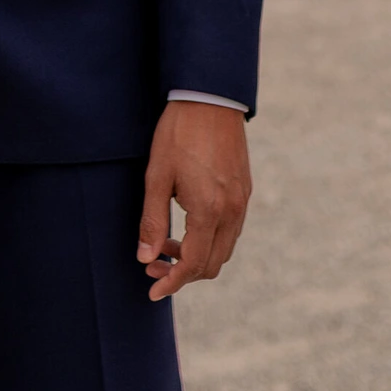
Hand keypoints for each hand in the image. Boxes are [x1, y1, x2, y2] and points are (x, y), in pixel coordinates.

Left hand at [137, 103, 251, 301]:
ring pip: (224, 250)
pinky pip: (231, 231)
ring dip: (196, 257)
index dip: (172, 283)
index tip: (152, 292)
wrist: (210, 98)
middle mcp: (232, 211)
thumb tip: (145, 259)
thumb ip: (151, 220)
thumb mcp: (156, 176)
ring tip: (164, 245)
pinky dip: (209, 240)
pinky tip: (185, 228)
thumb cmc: (178, 134)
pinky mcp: (244, 191)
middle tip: (152, 266)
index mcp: (209, 210)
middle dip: (182, 273)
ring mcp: (242, 202)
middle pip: (212, 264)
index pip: (194, 265)